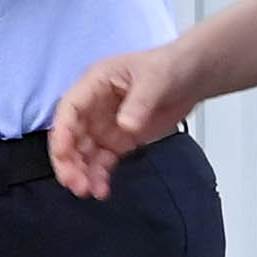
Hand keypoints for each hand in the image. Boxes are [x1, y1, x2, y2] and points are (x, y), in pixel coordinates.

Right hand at [49, 47, 190, 201]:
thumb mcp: (156, 79)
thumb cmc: (170, 66)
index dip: (63, 133)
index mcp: (95, 84)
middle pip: (70, 136)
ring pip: (83, 153)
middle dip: (68, 161)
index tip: (64, 154)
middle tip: (75, 182)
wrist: (193, 78)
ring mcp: (104, 125)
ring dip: (81, 173)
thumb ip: (139, 102)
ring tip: (89, 191)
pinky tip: (102, 189)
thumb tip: (125, 126)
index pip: (69, 109)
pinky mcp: (118, 141)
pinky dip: (99, 176)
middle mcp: (93, 107)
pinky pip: (101, 162)